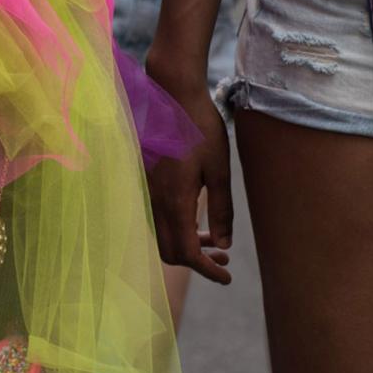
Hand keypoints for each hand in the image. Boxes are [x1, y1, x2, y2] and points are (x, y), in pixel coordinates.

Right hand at [145, 67, 232, 285]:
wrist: (171, 95)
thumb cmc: (200, 127)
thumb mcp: (219, 168)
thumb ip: (222, 209)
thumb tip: (224, 244)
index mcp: (174, 200)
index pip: (187, 253)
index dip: (207, 271)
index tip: (227, 277)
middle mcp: (154, 200)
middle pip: (168, 251)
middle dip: (196, 262)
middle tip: (224, 259)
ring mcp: (146, 190)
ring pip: (160, 236)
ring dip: (185, 245)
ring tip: (214, 241)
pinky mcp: (145, 182)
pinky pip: (156, 218)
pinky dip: (176, 229)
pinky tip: (196, 218)